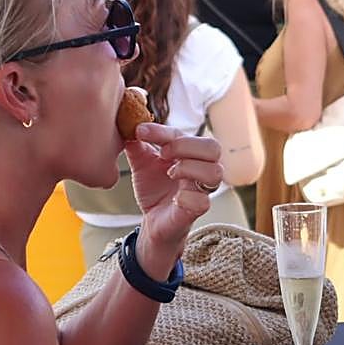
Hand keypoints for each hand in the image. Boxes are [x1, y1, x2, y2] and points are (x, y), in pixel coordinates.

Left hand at [125, 122, 222, 276]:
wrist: (152, 220)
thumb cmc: (154, 189)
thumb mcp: (142, 163)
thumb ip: (137, 144)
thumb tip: (128, 124)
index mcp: (190, 153)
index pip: (186, 134)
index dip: (163, 130)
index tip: (140, 131)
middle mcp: (201, 169)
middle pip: (214, 148)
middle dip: (186, 146)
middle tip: (163, 154)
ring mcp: (201, 190)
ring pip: (215, 173)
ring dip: (189, 168)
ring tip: (170, 173)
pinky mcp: (197, 210)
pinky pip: (204, 202)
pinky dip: (187, 197)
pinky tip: (174, 197)